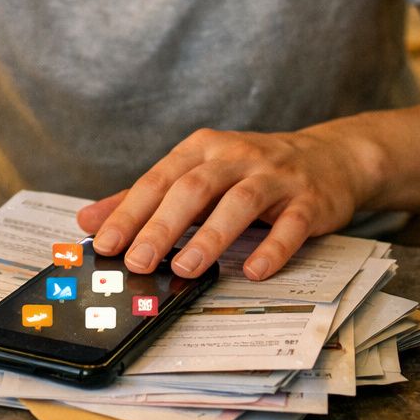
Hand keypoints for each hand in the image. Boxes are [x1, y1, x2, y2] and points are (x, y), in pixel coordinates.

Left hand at [75, 127, 370, 281]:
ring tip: (186, 268)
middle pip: (194, 188)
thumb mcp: (196, 174)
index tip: (104, 243)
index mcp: (201, 149)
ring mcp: (274, 177)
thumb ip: (143, 198)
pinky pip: (291, 224)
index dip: (129, 212)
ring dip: (211, 237)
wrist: (330, 156)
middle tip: (138, 261)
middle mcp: (236, 157)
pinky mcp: (309, 200)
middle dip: (163, 226)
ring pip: (239, 203)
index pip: (158, 180)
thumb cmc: (250, 171)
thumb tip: (89, 221)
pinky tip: (254, 270)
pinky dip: (272, 248)